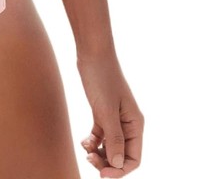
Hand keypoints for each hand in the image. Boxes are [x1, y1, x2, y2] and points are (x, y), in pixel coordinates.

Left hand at [76, 51, 143, 176]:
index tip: (102, 173)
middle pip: (121, 155)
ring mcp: (115, 118)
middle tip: (89, 160)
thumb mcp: (106, 110)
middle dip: (107, 162)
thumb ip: (114, 137)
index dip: (119, 170)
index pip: (133, 158)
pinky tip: (84, 141)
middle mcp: (128, 123)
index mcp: (135, 124)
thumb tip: (118, 164)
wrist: (92, 52)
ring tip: (85, 148)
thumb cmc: (101, 77)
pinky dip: (93, 141)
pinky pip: (101, 135)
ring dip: (99, 152)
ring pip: (110, 146)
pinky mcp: (102, 112)